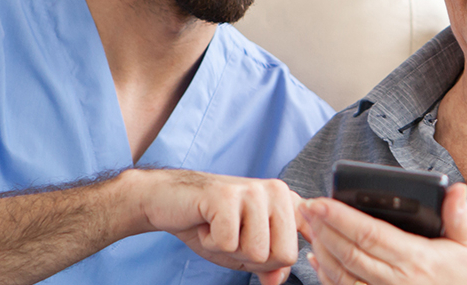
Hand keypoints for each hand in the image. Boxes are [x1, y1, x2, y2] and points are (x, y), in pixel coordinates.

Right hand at [131, 169, 301, 284]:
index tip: (251, 242)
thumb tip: (277, 280)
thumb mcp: (246, 251)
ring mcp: (253, 191)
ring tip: (218, 227)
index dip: (275, 262)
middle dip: (252, 258)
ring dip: (230, 250)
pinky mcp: (227, 195)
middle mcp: (277, 190)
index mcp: (287, 201)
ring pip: (258, 252)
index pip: (298, 249)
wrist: (168, 200)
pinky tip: (205, 223)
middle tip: (231, 235)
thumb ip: (270, 266)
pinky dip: (211, 243)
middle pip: (284, 255)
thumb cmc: (211, 224)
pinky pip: (229, 244)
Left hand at [297, 183, 466, 284]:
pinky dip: (328, 277)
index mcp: (417, 260)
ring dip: (321, 251)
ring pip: (342, 275)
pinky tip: (317, 261)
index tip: (320, 202)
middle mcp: (397, 281)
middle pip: (348, 253)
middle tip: (306, 208)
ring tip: (310, 228)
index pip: (369, 234)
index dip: (340, 217)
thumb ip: (461, 217)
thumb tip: (456, 189)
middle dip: (322, 229)